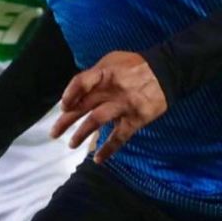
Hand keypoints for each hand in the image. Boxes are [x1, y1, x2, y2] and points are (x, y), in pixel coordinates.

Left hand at [50, 51, 167, 162]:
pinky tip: (98, 159)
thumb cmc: (136, 65)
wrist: (167, 70)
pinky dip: (108, 149)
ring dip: (82, 134)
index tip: (63, 106)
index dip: (69, 94)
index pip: (81, 82)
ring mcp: (123, 105)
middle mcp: (111, 90)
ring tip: (71, 144)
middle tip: (53, 133)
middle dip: (66, 120)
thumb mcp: (113, 61)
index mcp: (105, 73)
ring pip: (97, 121)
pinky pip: (119, 137)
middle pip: (83, 105)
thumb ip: (95, 74)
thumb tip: (78, 91)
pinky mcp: (135, 119)